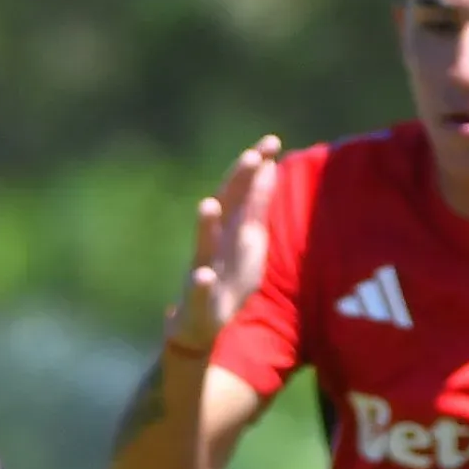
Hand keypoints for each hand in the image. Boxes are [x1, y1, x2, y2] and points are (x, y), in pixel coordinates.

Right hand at [168, 137, 280, 355]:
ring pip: (203, 247)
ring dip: (204, 227)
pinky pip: (199, 294)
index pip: (243, 191)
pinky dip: (201, 284)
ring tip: (209, 205)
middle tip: (250, 157)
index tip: (271, 141)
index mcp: (231, 229)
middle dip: (235, 185)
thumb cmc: (227, 279)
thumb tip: (269, 165)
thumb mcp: (248, 239)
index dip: (255, 168)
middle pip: (225, 209)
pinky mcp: (198, 304)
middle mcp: (215, 244)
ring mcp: (203, 272)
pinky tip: (204, 276)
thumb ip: (256, 204)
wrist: (199, 327)